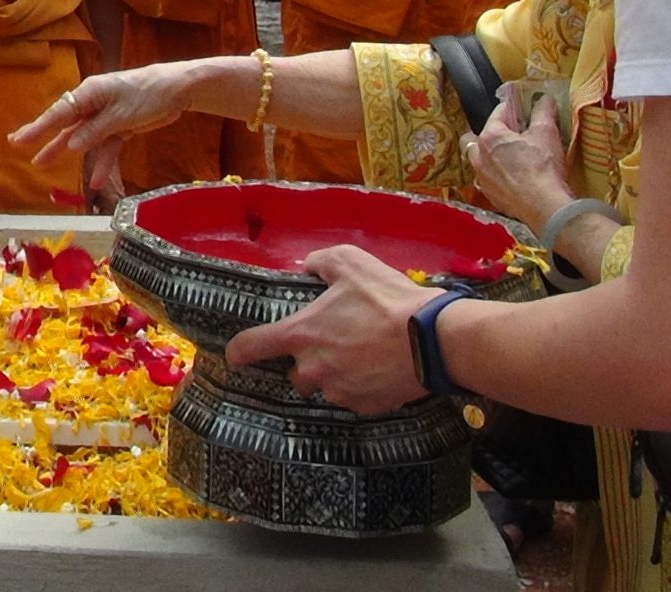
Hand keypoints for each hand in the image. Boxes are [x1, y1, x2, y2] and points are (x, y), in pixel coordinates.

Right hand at [10, 61, 222, 199]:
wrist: (179, 90)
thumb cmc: (149, 94)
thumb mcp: (121, 115)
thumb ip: (95, 131)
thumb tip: (70, 146)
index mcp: (90, 93)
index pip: (59, 112)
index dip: (38, 128)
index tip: (19, 140)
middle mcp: (93, 102)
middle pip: (64, 122)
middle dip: (42, 135)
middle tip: (17, 144)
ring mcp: (106, 115)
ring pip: (82, 136)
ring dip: (65, 150)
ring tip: (42, 164)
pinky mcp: (120, 125)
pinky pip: (106, 146)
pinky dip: (103, 163)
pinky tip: (95, 181)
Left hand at [223, 244, 434, 412]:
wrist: (434, 340)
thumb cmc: (388, 300)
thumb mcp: (351, 263)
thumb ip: (321, 262)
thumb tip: (308, 264)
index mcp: (301, 335)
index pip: (250, 347)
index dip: (238, 351)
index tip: (235, 355)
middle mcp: (313, 369)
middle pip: (295, 372)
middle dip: (309, 360)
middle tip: (336, 341)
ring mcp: (338, 392)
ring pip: (326, 386)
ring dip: (336, 373)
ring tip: (364, 353)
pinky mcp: (365, 407)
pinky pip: (353, 397)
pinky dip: (362, 386)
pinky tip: (381, 368)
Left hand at [466, 86, 573, 228]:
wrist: (544, 206)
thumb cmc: (543, 166)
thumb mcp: (546, 133)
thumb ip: (543, 111)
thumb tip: (544, 99)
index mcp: (490, 136)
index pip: (498, 113)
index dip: (514, 109)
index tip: (525, 110)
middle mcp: (479, 156)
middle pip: (481, 137)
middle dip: (495, 133)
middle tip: (515, 136)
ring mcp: (482, 178)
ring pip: (481, 159)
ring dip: (493, 156)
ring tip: (514, 157)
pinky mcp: (489, 195)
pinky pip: (489, 179)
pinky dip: (498, 175)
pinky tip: (515, 178)